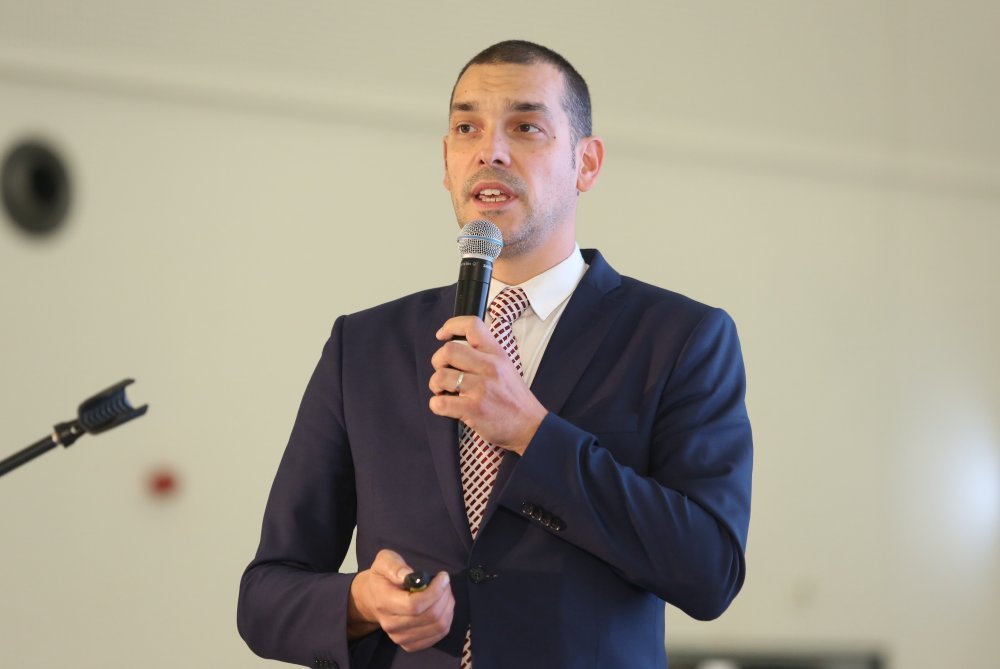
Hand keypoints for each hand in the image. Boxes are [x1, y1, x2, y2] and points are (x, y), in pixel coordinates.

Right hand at [348, 549, 453, 651]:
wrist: (373, 599)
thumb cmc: (382, 577)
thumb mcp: (384, 561)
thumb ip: (395, 566)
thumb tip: (408, 575)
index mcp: (384, 602)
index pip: (414, 605)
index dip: (435, 591)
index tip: (443, 577)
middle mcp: (391, 624)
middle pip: (430, 616)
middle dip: (444, 596)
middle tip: (445, 582)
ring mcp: (400, 638)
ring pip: (438, 626)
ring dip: (448, 607)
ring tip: (444, 592)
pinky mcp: (410, 645)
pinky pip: (438, 635)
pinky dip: (447, 619)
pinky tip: (442, 606)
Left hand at [428, 316, 547, 454]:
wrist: (531, 427)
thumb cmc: (515, 399)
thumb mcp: (506, 367)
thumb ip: (485, 356)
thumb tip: (455, 350)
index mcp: (497, 354)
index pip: (472, 325)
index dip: (451, 326)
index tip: (442, 335)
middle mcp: (490, 367)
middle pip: (448, 350)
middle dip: (437, 361)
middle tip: (443, 372)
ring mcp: (482, 389)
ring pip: (440, 376)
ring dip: (435, 385)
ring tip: (444, 391)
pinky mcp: (474, 410)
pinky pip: (440, 402)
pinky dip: (436, 405)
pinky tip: (446, 406)